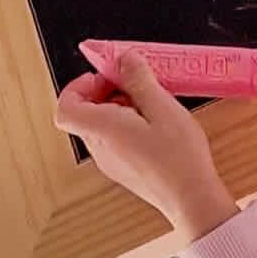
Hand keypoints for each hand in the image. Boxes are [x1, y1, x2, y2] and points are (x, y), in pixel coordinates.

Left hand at [54, 55, 237, 247]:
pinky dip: (127, 122)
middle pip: (85, 113)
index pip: (65, 107)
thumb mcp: (163, 108)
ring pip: (100, 125)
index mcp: (103, 129)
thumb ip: (140, 80)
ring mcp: (110, 161)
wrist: (191, 198)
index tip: (105, 75)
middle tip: (135, 82)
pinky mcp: (123, 168)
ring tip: (151, 102)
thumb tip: (125, 60)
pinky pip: (114, 138)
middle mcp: (100, 148)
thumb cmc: (178, 158)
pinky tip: (156, 122)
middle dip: (106, 91)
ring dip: (119, 106)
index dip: (78, 86)